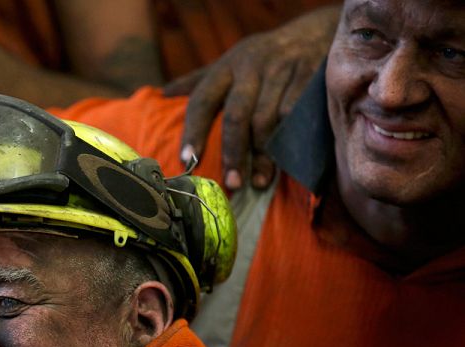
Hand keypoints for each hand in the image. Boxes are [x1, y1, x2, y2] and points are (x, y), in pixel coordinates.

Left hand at [163, 6, 339, 189]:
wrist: (314, 31)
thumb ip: (198, 81)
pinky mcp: (308, 76)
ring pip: (267, 120)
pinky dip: (287, 141)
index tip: (187, 161)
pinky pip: (295, 115)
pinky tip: (285, 162)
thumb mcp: (229, 62)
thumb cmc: (261, 57)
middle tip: (232, 183)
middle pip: (236, 115)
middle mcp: (251, 66)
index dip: (193, 132)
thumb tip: (162, 94)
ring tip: (258, 181)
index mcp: (226, 67)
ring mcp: (281, 70)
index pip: (202, 100)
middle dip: (232, 152)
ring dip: (263, 156)